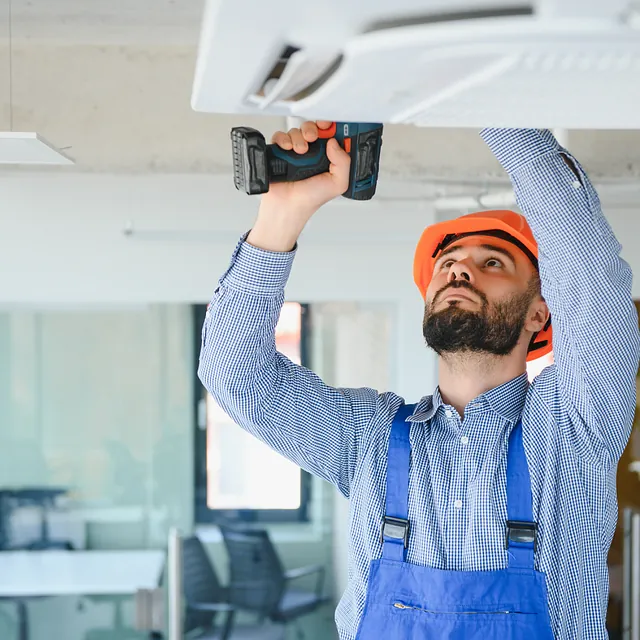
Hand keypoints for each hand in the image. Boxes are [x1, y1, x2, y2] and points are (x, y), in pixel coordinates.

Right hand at [247, 121, 350, 251]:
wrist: (288, 206)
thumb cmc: (310, 199)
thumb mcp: (338, 183)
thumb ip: (344, 162)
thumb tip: (335, 142)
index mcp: (328, 158)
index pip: (332, 134)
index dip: (332, 126)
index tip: (330, 125)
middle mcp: (313, 153)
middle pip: (313, 127)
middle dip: (313, 129)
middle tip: (313, 138)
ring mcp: (295, 151)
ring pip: (297, 130)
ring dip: (299, 137)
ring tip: (300, 152)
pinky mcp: (280, 152)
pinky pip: (280, 136)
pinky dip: (283, 139)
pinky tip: (287, 149)